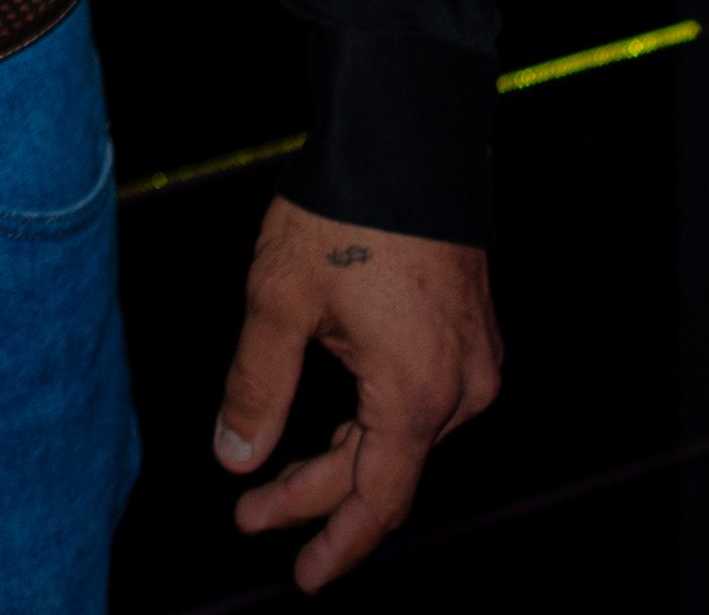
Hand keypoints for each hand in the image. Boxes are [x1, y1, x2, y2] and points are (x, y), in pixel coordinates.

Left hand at [215, 194, 500, 587]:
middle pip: (385, 471)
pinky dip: (374, 423)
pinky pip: (421, 403)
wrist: (405, 137)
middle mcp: (461, 392)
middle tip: (251, 515)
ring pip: (403, 438)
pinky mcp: (473, 337)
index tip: (299, 576)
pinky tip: (334, 421)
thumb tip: (232, 459)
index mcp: (415, 394)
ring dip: (344, 460)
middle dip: (316, 498)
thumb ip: (257, 387)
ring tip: (279, 474)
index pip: (376, 501)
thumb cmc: (341, 214)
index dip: (332, 542)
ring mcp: (475, 365)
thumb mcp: (278, 301)